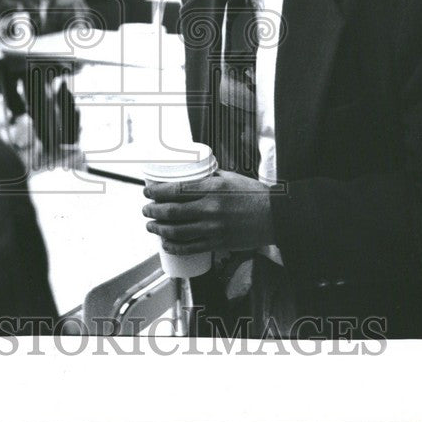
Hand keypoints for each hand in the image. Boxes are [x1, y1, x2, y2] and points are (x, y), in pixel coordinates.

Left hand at [142, 172, 274, 253]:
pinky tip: (166, 243)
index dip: (156, 192)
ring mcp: (213, 228)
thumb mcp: (231, 178)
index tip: (147, 191)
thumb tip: (193, 173)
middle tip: (146, 210)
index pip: (175, 190)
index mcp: (212, 189)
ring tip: (151, 226)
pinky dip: (174, 246)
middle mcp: (210, 208)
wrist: (276, 216)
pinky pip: (190, 247)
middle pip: (171, 212)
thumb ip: (211, 177)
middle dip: (153, 211)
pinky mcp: (218, 243)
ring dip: (159, 229)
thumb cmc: (254, 194)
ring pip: (177, 232)